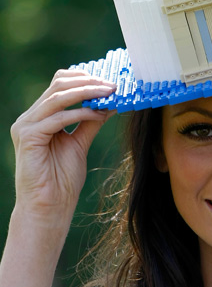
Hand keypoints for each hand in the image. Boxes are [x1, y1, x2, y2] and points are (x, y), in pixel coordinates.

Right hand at [10, 69, 116, 220]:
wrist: (49, 208)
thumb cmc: (61, 179)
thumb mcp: (80, 142)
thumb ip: (90, 121)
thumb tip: (109, 101)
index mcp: (40, 116)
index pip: (60, 84)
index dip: (84, 77)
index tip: (109, 80)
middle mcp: (29, 117)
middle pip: (59, 85)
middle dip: (88, 82)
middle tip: (111, 85)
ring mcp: (25, 126)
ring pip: (58, 97)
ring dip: (87, 92)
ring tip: (108, 93)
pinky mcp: (28, 137)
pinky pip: (58, 118)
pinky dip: (80, 113)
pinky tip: (97, 113)